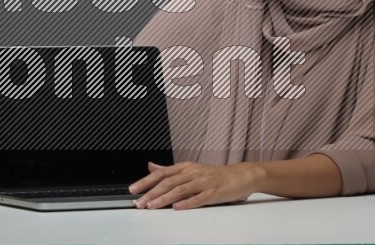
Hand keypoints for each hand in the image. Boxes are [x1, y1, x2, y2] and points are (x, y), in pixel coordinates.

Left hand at [128, 161, 257, 209]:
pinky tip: (177, 208)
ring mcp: (203, 182)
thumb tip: (150, 167)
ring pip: (180, 190)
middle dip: (150, 193)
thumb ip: (170, 170)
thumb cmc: (215, 175)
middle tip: (138, 202)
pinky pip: (199, 198)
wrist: (241, 175)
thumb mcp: (190, 169)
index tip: (133, 189)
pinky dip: (187, 203)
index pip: (161, 173)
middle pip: (167, 182)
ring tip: (151, 206)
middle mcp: (192, 173)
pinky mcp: (214, 192)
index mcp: (185, 167)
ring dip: (164, 199)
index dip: (146, 181)